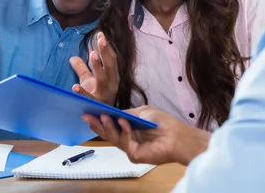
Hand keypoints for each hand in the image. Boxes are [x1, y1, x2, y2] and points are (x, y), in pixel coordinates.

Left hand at [70, 32, 118, 105]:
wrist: (100, 118)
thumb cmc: (95, 96)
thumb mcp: (89, 80)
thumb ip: (82, 69)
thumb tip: (72, 57)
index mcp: (112, 76)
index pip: (111, 59)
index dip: (107, 47)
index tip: (100, 34)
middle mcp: (112, 84)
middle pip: (111, 66)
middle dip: (106, 52)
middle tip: (101, 39)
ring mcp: (105, 95)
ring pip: (103, 79)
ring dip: (98, 67)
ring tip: (93, 55)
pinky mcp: (95, 105)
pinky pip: (89, 98)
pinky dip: (82, 92)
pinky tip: (74, 86)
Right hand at [83, 106, 210, 165]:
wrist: (178, 136)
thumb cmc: (164, 123)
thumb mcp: (143, 112)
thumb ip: (127, 112)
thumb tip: (113, 112)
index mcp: (128, 128)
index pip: (111, 124)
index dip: (100, 118)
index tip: (88, 110)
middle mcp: (127, 138)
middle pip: (108, 132)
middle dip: (97, 123)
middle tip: (86, 115)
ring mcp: (130, 147)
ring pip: (113, 138)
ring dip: (108, 126)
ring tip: (103, 116)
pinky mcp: (134, 154)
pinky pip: (125, 142)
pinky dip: (124, 131)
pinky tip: (124, 122)